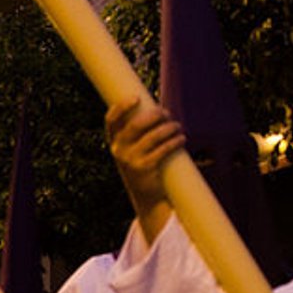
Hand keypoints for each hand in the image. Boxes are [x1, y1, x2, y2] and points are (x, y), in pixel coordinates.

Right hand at [106, 99, 183, 234]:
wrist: (145, 196)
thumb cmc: (142, 165)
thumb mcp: (133, 150)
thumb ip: (139, 133)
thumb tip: (158, 110)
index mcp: (114, 142)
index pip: (111, 120)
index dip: (121, 107)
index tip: (136, 97)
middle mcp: (119, 150)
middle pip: (135, 125)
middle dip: (154, 115)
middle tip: (166, 113)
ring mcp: (130, 160)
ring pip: (152, 136)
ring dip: (168, 128)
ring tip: (177, 126)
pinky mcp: (144, 168)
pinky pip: (162, 150)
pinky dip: (174, 141)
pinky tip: (181, 138)